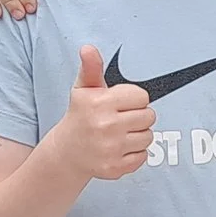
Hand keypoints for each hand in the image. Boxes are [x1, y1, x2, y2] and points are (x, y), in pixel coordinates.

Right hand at [49, 45, 154, 179]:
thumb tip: (88, 49)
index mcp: (100, 103)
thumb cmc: (79, 117)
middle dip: (137, 116)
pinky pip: (143, 156)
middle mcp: (106, 126)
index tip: (120, 103)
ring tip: (120, 134)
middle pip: (149, 116)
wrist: (66, 152)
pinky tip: (119, 148)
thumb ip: (91, 67)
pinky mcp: (115, 167)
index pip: (141, 97)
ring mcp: (111, 149)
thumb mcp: (83, 89)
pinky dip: (134, 154)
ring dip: (138, 135)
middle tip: (120, 119)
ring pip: (148, 137)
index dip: (133, 99)